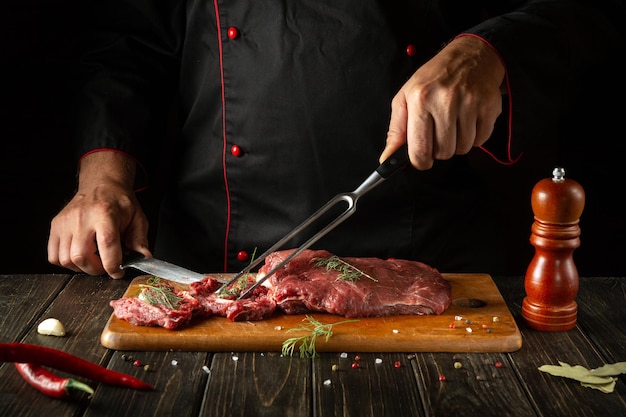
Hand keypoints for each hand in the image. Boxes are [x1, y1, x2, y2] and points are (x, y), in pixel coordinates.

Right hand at [47, 151, 151, 277]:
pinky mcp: (55, 226)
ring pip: (66, 259)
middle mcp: (82, 218)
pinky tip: (80, 257)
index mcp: (105, 214)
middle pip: (81, 256)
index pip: (107, 245)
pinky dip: (66, 263)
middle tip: (106, 266)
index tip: (118, 272)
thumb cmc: (119, 201)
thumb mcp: (137, 217)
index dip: (112, 265)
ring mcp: (65, 222)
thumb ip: (140, 239)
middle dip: (96, 270)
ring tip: (94, 261)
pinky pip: (53, 255)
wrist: (101, 184)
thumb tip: (144, 257)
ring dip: (81, 268)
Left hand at [380, 35, 504, 169]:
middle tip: (438, 132)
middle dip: (439, 149)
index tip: (421, 159)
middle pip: (443, 152)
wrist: (470, 56)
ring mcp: (470, 104)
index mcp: (420, 99)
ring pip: (463, 149)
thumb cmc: (434, 79)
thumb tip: (388, 158)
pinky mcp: (489, 107)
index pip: (419, 149)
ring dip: (457, 143)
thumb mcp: (406, 97)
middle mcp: (446, 101)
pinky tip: (468, 121)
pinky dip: (474, 137)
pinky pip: (481, 141)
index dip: (420, 161)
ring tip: (453, 124)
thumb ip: (396, 130)